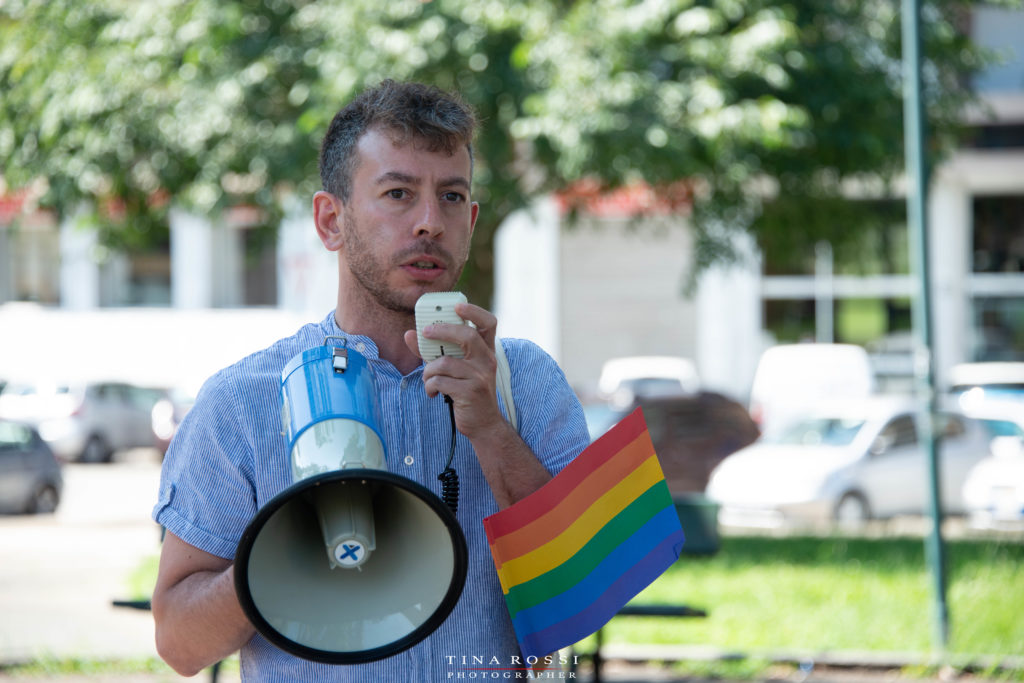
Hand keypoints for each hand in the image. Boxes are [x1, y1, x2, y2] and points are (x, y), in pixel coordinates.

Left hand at [403, 303, 502, 438]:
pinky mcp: (471, 392)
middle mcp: (487, 360)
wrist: (483, 423)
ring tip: (428, 379)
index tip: (456, 306)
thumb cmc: (466, 391)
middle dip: (443, 330)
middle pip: (467, 335)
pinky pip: (440, 381)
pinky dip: (430, 386)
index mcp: (486, 351)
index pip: (489, 323)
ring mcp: (480, 376)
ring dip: (429, 371)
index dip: (474, 311)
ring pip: (444, 362)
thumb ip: (433, 351)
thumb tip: (409, 334)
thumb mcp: (454, 368)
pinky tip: (432, 392)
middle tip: (426, 332)